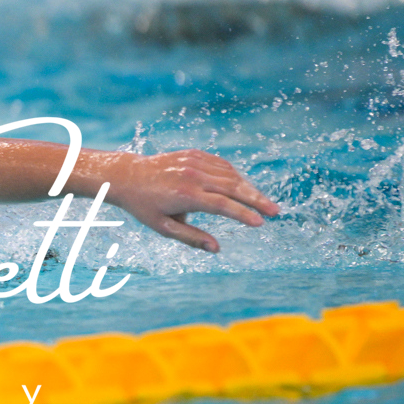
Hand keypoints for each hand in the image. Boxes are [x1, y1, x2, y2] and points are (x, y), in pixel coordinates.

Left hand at [105, 149, 279, 252]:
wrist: (127, 176)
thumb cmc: (144, 206)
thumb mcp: (163, 227)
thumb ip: (191, 238)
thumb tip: (217, 249)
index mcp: (185, 195)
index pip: (223, 205)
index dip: (243, 214)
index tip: (260, 223)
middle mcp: (192, 175)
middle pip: (233, 187)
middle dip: (257, 200)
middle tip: (275, 212)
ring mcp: (194, 162)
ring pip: (230, 175)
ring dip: (249, 188)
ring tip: (263, 203)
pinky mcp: (194, 154)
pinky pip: (222, 165)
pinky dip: (236, 175)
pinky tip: (244, 187)